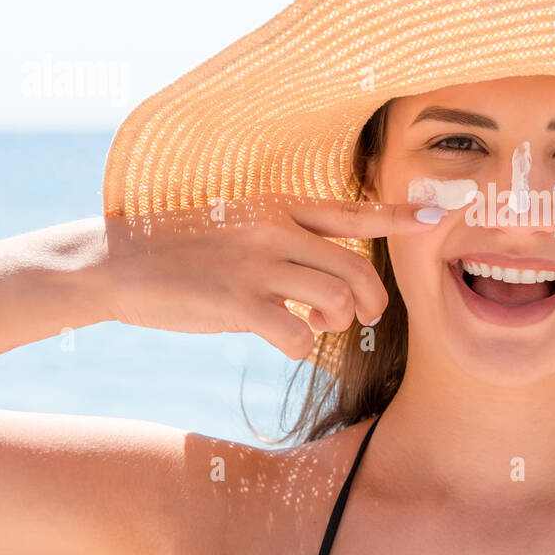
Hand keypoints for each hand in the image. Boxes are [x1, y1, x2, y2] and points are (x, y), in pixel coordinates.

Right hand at [101, 195, 443, 357]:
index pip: (351, 211)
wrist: (116, 262)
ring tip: (316, 326)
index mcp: (278, 207)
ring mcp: (256, 264)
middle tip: (363, 315)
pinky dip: (303, 347)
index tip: (438, 216)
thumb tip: (332, 296)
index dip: (399, 216)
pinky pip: (299, 334)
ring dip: (336, 324)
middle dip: (372, 299)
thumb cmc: (183, 251)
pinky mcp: (237, 301)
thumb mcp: (239, 229)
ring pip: (336, 301)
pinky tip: (286, 343)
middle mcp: (273, 229)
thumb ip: (289, 247)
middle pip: (356, 267)